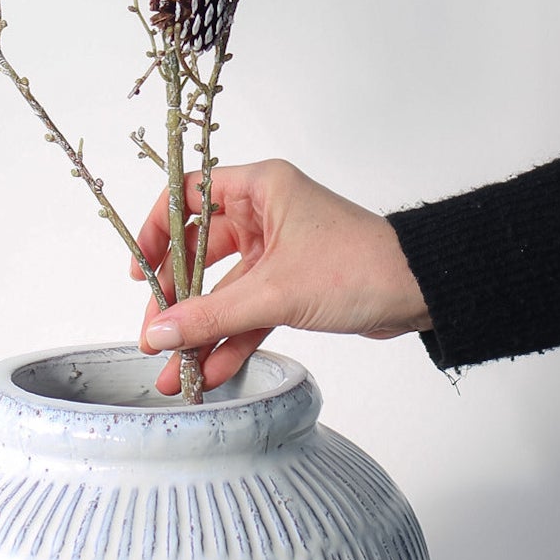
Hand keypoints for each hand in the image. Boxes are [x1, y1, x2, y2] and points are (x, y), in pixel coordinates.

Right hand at [133, 159, 430, 392]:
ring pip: (224, 290)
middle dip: (176, 297)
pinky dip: (229, 340)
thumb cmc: (359, 264)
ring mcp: (277, 253)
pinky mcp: (291, 287)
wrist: (417, 292)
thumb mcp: (276, 291)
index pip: (189, 195)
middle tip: (154, 333)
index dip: (159, 229)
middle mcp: (265, 214)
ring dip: (200, 329)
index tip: (142, 270)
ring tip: (172, 369)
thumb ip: (213, 315)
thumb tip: (159, 332)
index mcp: (260, 188)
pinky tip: (207, 371)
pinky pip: (248, 313)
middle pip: (200, 252)